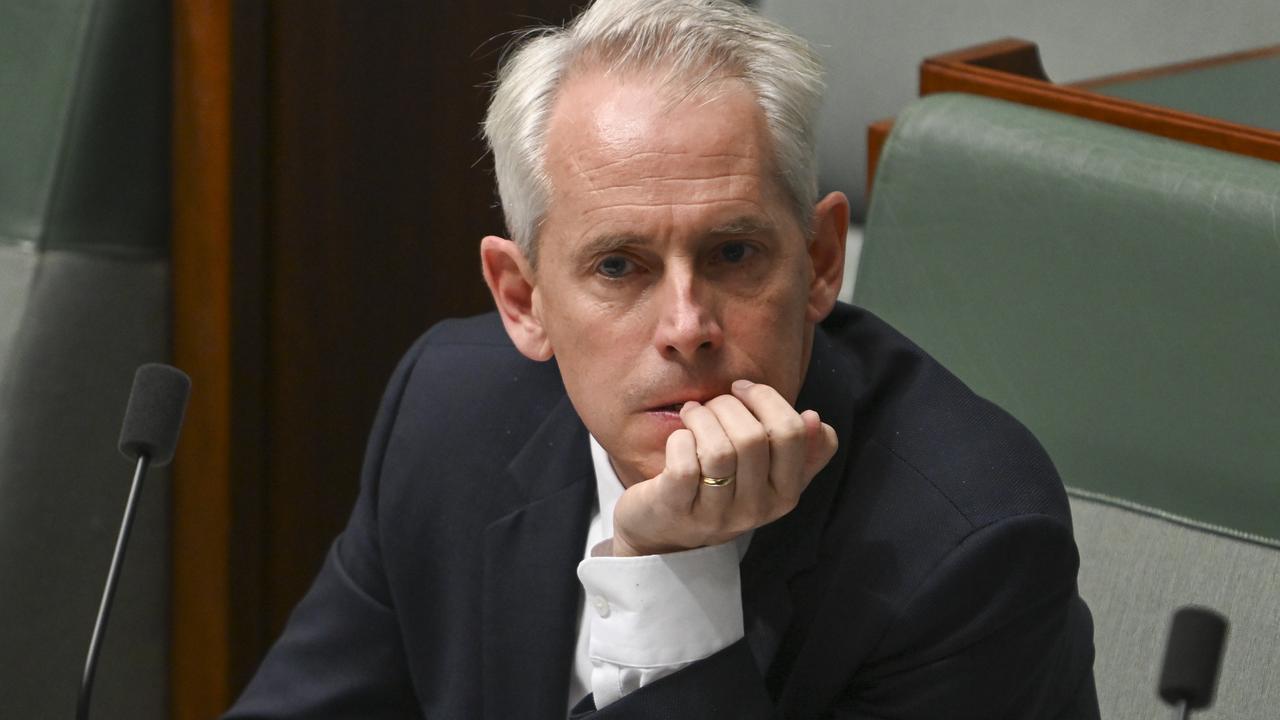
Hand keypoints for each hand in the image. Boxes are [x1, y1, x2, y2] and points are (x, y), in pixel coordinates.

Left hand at [610, 379, 837, 556]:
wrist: (666, 531)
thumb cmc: (720, 488)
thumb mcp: (766, 473)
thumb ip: (800, 449)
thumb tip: (814, 419)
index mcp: (785, 494)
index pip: (792, 434)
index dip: (766, 399)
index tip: (743, 389)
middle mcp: (756, 509)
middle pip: (753, 437)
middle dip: (728, 405)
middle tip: (712, 404)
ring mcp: (717, 514)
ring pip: (719, 450)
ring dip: (701, 418)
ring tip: (692, 414)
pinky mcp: (678, 510)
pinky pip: (684, 465)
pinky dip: (679, 440)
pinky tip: (679, 439)